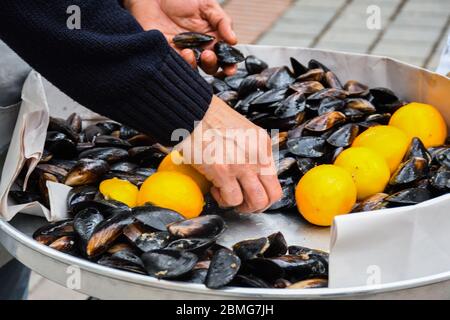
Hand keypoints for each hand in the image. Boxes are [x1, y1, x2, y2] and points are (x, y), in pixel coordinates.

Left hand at [124, 0, 237, 75]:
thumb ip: (222, 22)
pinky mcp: (167, 53)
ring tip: (190, 53)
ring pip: (193, 69)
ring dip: (194, 65)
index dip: (229, 65)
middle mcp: (199, 49)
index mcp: (211, 40)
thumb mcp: (207, 6)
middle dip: (211, 65)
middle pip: (209, 67)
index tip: (231, 68)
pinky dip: (180, 62)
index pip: (223, 57)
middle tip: (208, 54)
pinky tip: (181, 52)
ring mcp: (182, 53)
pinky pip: (175, 64)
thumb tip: (234, 40)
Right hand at [177, 96, 282, 212]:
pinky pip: (232, 199)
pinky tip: (214, 188)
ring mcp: (242, 164)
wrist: (191, 112)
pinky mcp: (224, 171)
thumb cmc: (210, 120)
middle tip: (242, 203)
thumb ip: (250, 151)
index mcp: (263, 145)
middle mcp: (257, 155)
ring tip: (226, 196)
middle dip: (257, 206)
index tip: (248, 191)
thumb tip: (249, 174)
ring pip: (257, 202)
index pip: (275, 179)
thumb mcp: (243, 132)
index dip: (262, 191)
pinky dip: (223, 200)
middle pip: (272, 195)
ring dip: (242, 206)